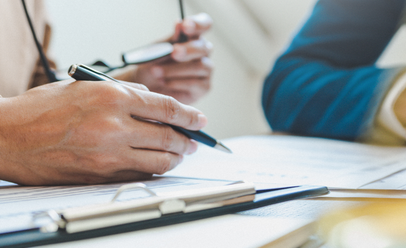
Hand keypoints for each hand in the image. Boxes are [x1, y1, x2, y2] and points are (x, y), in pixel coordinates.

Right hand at [0, 80, 206, 184]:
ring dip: (176, 158)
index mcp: (112, 97)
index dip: (190, 115)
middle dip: (187, 139)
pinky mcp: (101, 176)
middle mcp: (114, 126)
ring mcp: (108, 154)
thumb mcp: (86, 86)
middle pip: (169, 137)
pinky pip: (139, 176)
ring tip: (180, 154)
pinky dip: (153, 171)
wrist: (9, 137)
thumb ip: (125, 92)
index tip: (200, 120)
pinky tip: (156, 165)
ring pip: (159, 161)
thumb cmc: (43, 107)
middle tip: (193, 141)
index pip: (167, 107)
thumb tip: (154, 100)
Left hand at [127, 13, 212, 104]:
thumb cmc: (155, 63)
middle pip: (203, 48)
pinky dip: (177, 82)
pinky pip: (195, 83)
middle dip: (187, 50)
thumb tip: (179, 24)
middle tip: (173, 52)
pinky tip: (164, 81)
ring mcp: (206, 69)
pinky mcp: (205, 86)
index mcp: (194, 36)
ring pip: (199, 66)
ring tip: (156, 72)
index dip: (199, 24)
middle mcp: (203, 52)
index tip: (185, 26)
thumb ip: (171, 39)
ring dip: (175, 69)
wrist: (147, 85)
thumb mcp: (159, 49)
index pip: (204, 24)